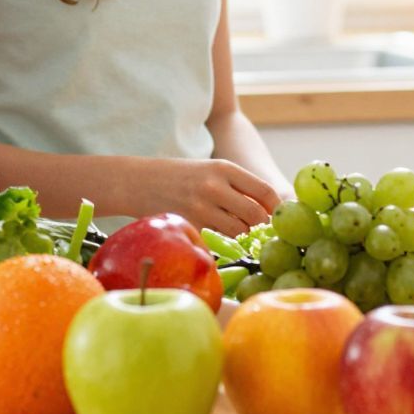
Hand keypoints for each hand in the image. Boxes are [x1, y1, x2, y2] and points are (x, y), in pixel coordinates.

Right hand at [142, 159, 280, 236]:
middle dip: (261, 228)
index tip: (275, 217)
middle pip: (256, 216)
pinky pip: (216, 242)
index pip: (265, 192)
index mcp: (225, 169)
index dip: (276, 209)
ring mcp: (199, 208)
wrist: (138, 181)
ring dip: (242, 238)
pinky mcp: (187, 226)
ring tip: (237, 237)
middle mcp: (214, 187)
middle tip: (258, 233)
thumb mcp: (212, 170)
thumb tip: (269, 212)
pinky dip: (222, 245)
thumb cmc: (182, 177)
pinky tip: (217, 241)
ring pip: (238, 233)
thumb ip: (239, 187)